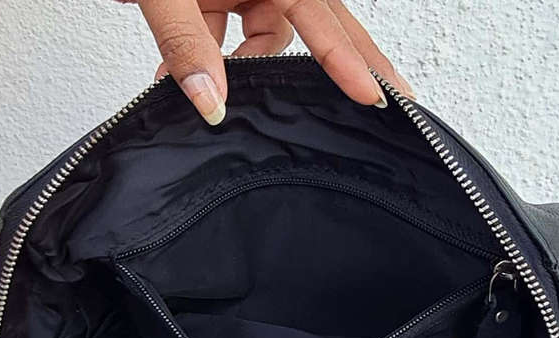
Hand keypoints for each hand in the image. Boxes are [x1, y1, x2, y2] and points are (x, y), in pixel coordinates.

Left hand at [118, 0, 413, 123]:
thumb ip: (184, 41)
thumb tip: (211, 103)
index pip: (319, 14)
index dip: (346, 58)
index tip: (373, 95)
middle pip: (319, 23)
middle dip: (344, 64)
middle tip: (382, 102)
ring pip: (265, 37)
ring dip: (239, 70)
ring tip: (204, 95)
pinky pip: (224, 37)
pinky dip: (205, 62)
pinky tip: (176, 84)